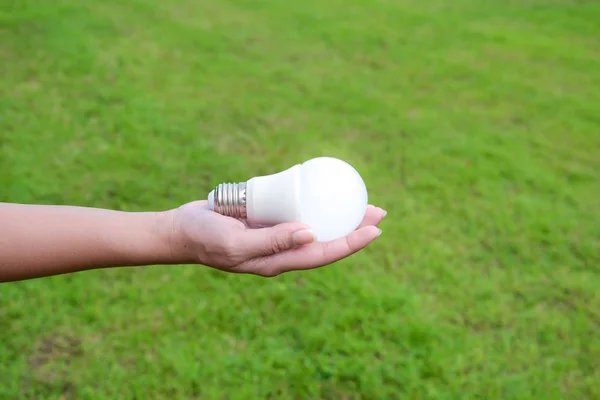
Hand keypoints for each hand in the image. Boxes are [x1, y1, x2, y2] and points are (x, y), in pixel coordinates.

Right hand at [168, 201, 385, 276]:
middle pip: (327, 240)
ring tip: (361, 199)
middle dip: (354, 228)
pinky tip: (323, 189)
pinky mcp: (268, 219)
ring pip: (316, 225)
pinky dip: (315, 202)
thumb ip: (272, 241)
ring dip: (339, 214)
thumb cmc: (206, 239)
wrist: (183, 230)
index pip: (323, 254)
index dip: (351, 243)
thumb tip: (311, 233)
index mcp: (279, 261)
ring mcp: (276, 234)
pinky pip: (298, 210)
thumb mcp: (237, 243)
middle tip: (379, 211)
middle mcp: (283, 250)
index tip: (375, 230)